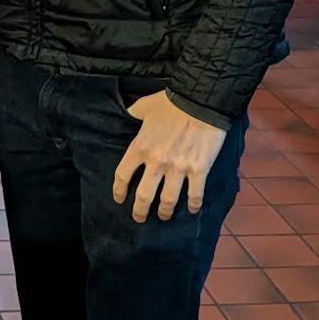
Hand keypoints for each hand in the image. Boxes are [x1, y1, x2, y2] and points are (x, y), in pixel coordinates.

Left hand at [111, 90, 226, 221]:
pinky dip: (193, 205)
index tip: (119, 198)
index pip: (122, 175)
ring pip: (168, 200)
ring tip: (163, 217)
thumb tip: (126, 115)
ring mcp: (178, 168)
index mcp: (140, 147)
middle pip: (144, 195)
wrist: (200, 101)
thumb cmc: (170, 103)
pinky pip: (194, 194)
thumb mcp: (143, 106)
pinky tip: (191, 211)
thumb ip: (133, 115)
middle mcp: (156, 162)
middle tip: (139, 218)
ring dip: (164, 212)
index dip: (119, 190)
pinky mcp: (199, 169)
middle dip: (139, 210)